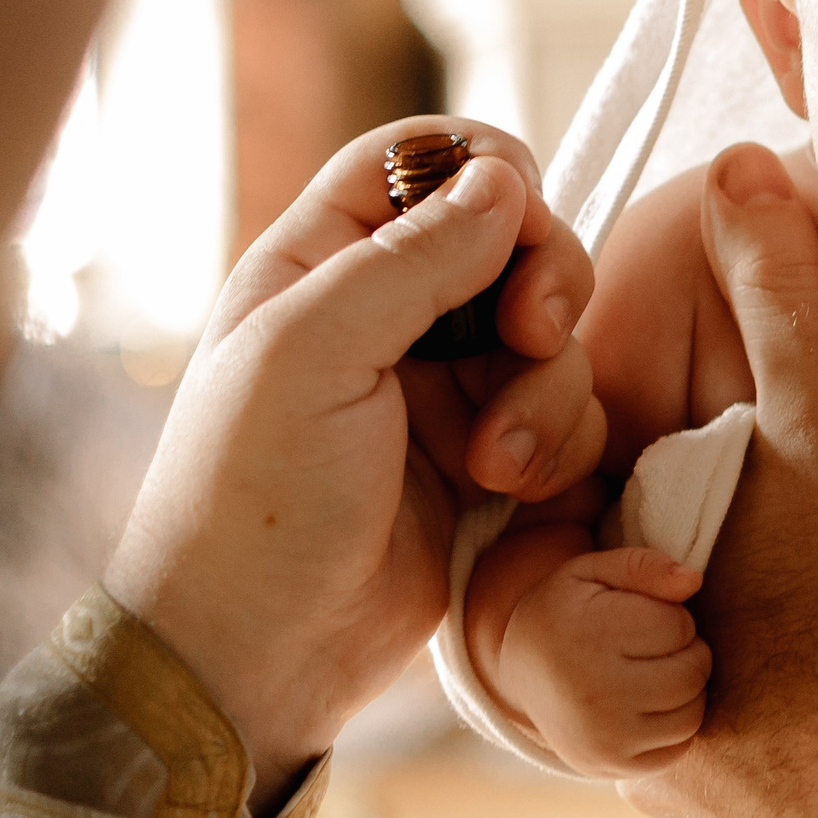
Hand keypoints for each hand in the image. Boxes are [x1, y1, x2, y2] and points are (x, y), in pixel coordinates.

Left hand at [105, 116, 601, 803]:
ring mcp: (442, 387)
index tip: (517, 228)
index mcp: (322, 261)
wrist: (258, 657)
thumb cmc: (251, 501)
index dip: (488, 174)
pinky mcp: (487, 459)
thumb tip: (503, 181)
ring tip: (497, 465)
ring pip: (553, 334)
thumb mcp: (312, 356)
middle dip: (543, 286)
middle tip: (532, 339)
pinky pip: (566, 415)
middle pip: (515, 239)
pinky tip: (507, 494)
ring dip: (548, 391)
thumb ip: (411, 259)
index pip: (424, 159)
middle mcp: (388, 311)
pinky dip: (557, 447)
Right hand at [465, 529, 710, 778]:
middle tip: (653, 645)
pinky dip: (676, 722)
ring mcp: (606, 739)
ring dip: (686, 688)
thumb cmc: (568, 613)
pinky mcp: (615, 767)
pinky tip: (648, 703)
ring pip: (693, 712)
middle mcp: (595, 695)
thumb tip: (693, 581)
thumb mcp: (592, 572)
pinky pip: (680, 745)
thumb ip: (643, 566)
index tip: (640, 617)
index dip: (671, 615)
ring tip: (653, 671)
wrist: (519, 675)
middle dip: (686, 651)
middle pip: (692, 671)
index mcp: (589, 637)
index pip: (679, 625)